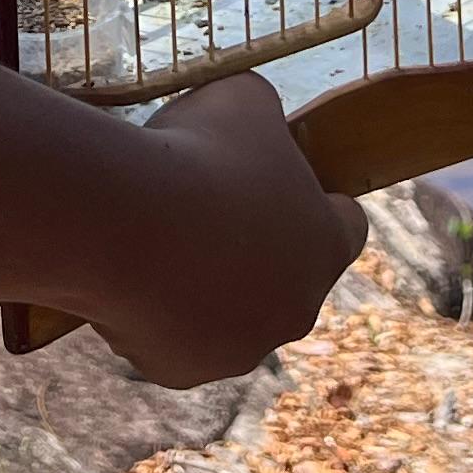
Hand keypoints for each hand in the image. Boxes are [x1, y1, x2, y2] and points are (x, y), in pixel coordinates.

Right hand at [84, 73, 364, 387]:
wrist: (126, 223)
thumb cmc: (197, 153)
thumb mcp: (243, 100)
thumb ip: (262, 117)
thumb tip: (254, 121)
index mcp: (325, 244)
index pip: (346, 228)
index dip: (317, 203)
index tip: (281, 185)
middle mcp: (296, 309)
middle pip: (284, 279)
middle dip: (252, 251)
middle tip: (202, 212)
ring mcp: (240, 348)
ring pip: (226, 316)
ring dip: (203, 286)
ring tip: (157, 241)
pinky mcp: (184, 372)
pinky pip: (173, 340)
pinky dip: (153, 314)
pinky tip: (128, 275)